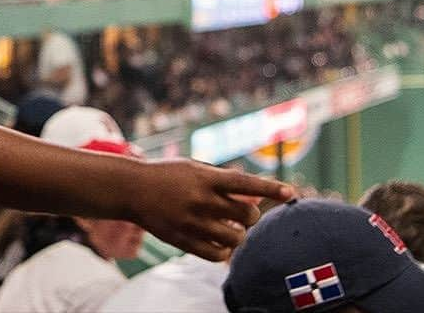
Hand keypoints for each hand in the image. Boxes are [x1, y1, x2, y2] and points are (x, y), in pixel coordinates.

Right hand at [126, 160, 294, 260]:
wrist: (132, 189)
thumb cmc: (167, 174)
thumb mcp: (194, 168)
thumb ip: (222, 179)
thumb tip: (253, 194)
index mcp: (205, 177)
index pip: (246, 183)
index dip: (270, 187)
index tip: (290, 192)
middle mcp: (202, 199)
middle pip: (247, 214)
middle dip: (250, 215)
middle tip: (241, 214)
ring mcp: (194, 222)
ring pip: (237, 238)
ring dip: (239, 234)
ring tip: (230, 228)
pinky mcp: (185, 240)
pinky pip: (218, 255)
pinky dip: (224, 251)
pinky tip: (219, 242)